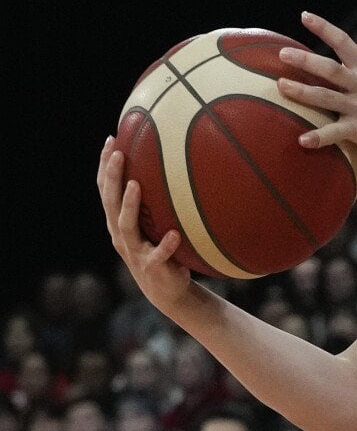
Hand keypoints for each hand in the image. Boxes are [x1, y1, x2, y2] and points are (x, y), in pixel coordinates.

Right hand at [97, 137, 192, 314]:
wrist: (168, 291)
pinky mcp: (153, 268)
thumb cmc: (163, 250)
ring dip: (130, 205)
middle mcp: (121, 235)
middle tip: (118, 153)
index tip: (111, 139)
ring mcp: (135, 252)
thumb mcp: (157, 224)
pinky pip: (158, 255)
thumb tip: (177, 165)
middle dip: (112, 177)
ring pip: (126, 226)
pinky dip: (165, 245)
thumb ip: (159, 201)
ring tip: (136, 185)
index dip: (105, 166)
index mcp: (119, 222)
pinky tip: (175, 234)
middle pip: (110, 202)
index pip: (106, 190)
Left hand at [276, 12, 356, 166]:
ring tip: (281, 86)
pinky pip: (335, 133)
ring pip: (326, 97)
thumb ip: (356, 74)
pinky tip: (302, 140)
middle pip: (331, 69)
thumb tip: (330, 65)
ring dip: (302, 91)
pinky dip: (318, 137)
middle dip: (306, 60)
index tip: (305, 16)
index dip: (324, 28)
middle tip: (283, 53)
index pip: (345, 43)